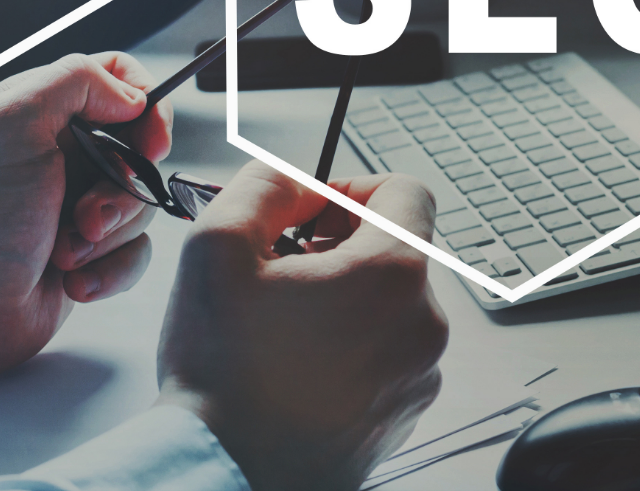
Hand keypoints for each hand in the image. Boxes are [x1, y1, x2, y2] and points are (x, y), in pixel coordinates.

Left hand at [0, 52, 170, 395]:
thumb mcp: (13, 123)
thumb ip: (75, 81)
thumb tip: (133, 96)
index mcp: (44, 110)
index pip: (119, 76)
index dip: (147, 106)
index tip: (149, 145)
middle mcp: (64, 152)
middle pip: (141, 149)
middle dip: (124, 189)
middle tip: (86, 215)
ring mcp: (80, 202)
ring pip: (142, 205)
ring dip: (108, 236)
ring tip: (65, 253)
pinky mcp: (91, 250)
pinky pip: (137, 252)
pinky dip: (111, 270)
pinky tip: (74, 282)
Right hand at [155, 162, 448, 490]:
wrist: (227, 476)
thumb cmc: (222, 374)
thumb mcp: (216, 245)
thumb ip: (264, 185)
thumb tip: (294, 178)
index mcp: (393, 273)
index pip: (407, 190)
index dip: (354, 186)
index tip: (313, 212)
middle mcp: (423, 324)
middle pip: (398, 249)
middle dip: (340, 245)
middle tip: (280, 268)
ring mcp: (420, 375)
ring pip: (390, 304)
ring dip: (344, 298)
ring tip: (282, 324)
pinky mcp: (404, 415)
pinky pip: (388, 355)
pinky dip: (351, 347)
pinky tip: (295, 365)